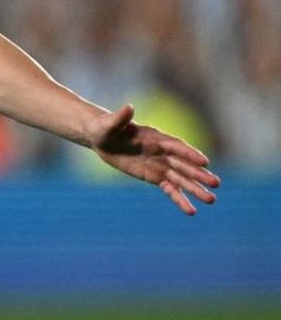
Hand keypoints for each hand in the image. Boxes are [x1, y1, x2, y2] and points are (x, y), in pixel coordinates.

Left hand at [88, 104, 219, 214]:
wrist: (103, 138)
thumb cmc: (106, 127)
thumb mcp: (110, 123)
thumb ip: (121, 118)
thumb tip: (129, 107)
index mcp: (156, 137)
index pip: (176, 146)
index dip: (189, 154)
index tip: (204, 162)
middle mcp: (163, 152)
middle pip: (184, 164)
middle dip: (198, 174)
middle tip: (216, 184)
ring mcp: (160, 165)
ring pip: (181, 179)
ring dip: (195, 189)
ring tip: (211, 200)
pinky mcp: (155, 177)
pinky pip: (170, 189)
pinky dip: (180, 199)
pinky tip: (191, 211)